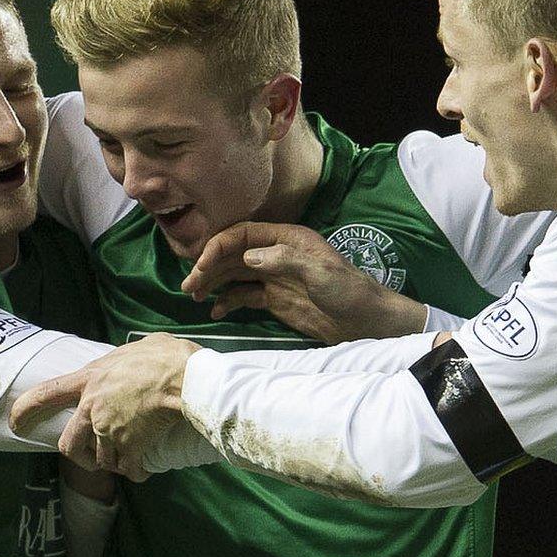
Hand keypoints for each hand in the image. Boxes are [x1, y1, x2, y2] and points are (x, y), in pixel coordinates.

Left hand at [11, 334, 202, 479]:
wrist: (187, 381)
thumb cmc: (168, 358)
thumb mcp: (137, 348)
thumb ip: (124, 359)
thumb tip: (133, 358)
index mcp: (90, 380)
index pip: (47, 394)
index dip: (26, 409)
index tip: (15, 422)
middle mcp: (93, 408)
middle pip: (69, 444)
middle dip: (79, 457)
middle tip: (93, 459)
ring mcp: (110, 431)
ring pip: (101, 460)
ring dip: (113, 463)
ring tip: (128, 460)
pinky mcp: (131, 448)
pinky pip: (129, 470)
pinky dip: (136, 473)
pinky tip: (144, 471)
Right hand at [180, 222, 426, 341]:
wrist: (368, 322)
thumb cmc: (350, 291)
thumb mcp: (322, 273)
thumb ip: (286, 261)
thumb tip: (249, 256)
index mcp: (288, 239)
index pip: (243, 234)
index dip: (219, 246)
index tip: (202, 266)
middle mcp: (277, 254)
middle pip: (234, 254)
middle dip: (209, 267)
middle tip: (188, 286)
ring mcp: (275, 277)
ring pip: (235, 275)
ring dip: (213, 283)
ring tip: (194, 297)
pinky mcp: (276, 300)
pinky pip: (245, 296)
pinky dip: (228, 301)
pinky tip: (215, 311)